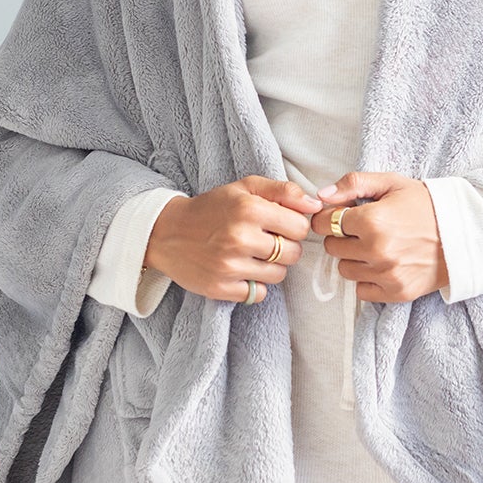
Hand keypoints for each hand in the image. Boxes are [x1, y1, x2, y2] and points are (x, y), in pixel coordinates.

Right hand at [146, 176, 321, 303]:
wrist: (167, 232)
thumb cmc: (212, 208)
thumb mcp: (245, 188)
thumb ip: (283, 191)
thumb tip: (316, 205)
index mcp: (249, 209)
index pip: (300, 227)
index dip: (293, 227)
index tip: (279, 226)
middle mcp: (240, 238)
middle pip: (293, 253)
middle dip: (285, 247)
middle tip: (265, 241)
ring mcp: (230, 266)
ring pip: (279, 275)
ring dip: (271, 267)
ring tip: (252, 255)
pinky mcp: (220, 288)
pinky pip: (259, 294)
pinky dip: (254, 285)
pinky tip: (240, 270)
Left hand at [312, 171, 448, 302]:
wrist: (464, 233)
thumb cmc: (426, 204)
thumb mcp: (391, 183)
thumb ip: (353, 183)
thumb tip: (322, 195)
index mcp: (372, 220)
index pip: (324, 223)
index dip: (329, 216)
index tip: (341, 214)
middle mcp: (376, 250)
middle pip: (332, 247)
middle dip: (342, 236)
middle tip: (362, 229)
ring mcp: (386, 274)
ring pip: (344, 270)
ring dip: (354, 258)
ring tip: (375, 246)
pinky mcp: (396, 292)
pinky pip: (361, 290)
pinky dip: (367, 279)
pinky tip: (383, 264)